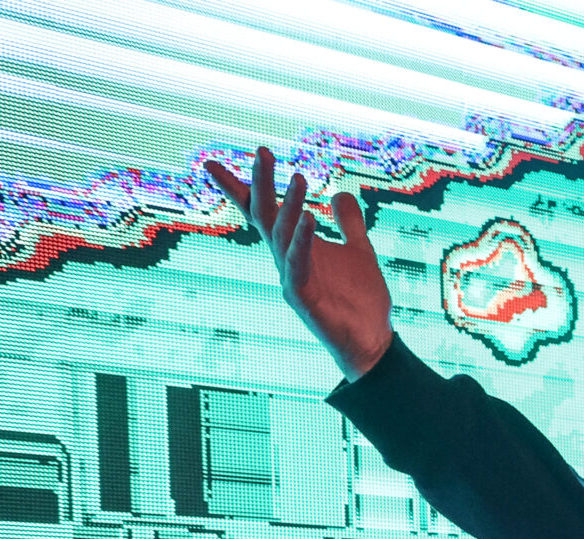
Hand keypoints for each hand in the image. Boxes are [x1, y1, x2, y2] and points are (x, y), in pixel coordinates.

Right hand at [204, 146, 394, 380]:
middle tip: (262, 151)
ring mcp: (290, 277)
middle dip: (261, 183)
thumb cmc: (360, 300)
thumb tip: (340, 193)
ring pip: (282, 235)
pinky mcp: (302, 296)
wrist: (372, 340)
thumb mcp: (359, 251)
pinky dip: (303, 240)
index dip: (239, 188)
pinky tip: (311, 218)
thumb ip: (349, 224)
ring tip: (300, 176)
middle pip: (265, 215)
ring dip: (291, 205)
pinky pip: (298, 263)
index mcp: (295, 246)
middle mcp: (286, 259)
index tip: (211, 165)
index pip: (262, 212)